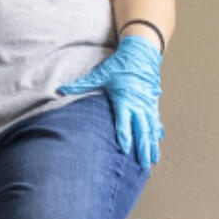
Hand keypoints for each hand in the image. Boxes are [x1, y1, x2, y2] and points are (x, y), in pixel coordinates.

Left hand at [58, 33, 163, 165]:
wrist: (141, 53)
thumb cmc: (120, 65)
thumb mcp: (100, 74)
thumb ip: (82, 85)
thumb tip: (61, 89)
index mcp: (125, 99)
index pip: (124, 122)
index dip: (125, 136)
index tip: (125, 150)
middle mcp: (138, 104)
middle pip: (141, 130)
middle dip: (142, 148)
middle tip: (143, 165)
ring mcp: (147, 105)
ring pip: (151, 129)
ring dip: (152, 145)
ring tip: (152, 161)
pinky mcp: (152, 104)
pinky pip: (155, 121)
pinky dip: (157, 133)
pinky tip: (158, 143)